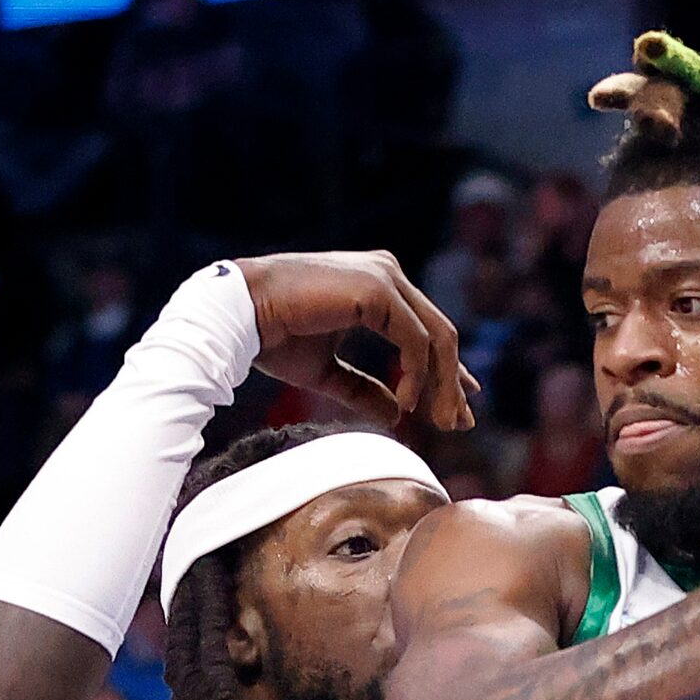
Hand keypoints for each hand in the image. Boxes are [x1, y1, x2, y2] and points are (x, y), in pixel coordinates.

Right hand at [235, 250, 478, 430]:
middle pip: (440, 334)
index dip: (448, 370)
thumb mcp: (327, 373)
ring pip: (437, 337)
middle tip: (458, 424)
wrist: (239, 315)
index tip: (460, 404)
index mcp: (377, 286)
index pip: (427, 331)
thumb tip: (396, 416)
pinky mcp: (378, 289)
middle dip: (452, 383)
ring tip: (437, 422)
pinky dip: (417, 375)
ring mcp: (384, 277)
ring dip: (442, 385)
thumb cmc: (273, 337)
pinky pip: (415, 340)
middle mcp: (386, 274)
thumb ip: (363, 390)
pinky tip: (407, 403)